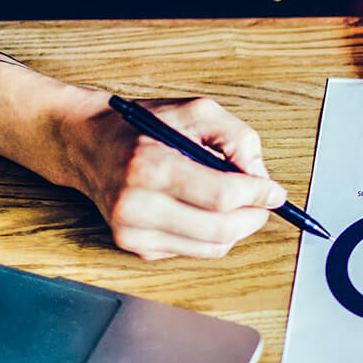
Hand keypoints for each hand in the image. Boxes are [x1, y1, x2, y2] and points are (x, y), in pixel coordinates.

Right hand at [56, 93, 287, 259]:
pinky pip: (193, 251)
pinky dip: (210, 234)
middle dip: (254, 216)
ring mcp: (132, 231)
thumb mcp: (195, 111)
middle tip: (264, 201)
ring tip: (236, 204)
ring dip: (236, 228)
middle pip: (220, 229)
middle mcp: (136, 205)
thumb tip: (261, 177)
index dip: (258, 195)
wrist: (88, 144)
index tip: (275, 191)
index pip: (221, 196)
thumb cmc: (142, 126)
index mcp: (150, 166)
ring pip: (211, 247)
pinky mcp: (134, 247)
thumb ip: (237, 138)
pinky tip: (201, 210)